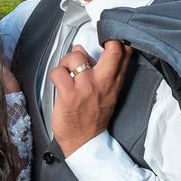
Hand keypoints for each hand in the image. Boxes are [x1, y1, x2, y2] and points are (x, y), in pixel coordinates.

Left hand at [49, 40, 132, 155]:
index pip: (124, 53)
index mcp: (114, 81)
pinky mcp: (69, 94)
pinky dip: (55, 74)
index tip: (107, 38)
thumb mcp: (105, 92)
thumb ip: (98, 70)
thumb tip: (81, 49)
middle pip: (113, 49)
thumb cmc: (93, 117)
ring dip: (66, 61)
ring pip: (75, 56)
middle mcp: (103, 82)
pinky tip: (60, 83)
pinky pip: (58, 71)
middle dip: (104, 41)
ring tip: (67, 72)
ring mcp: (86, 87)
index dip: (116, 39)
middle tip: (89, 50)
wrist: (84, 142)